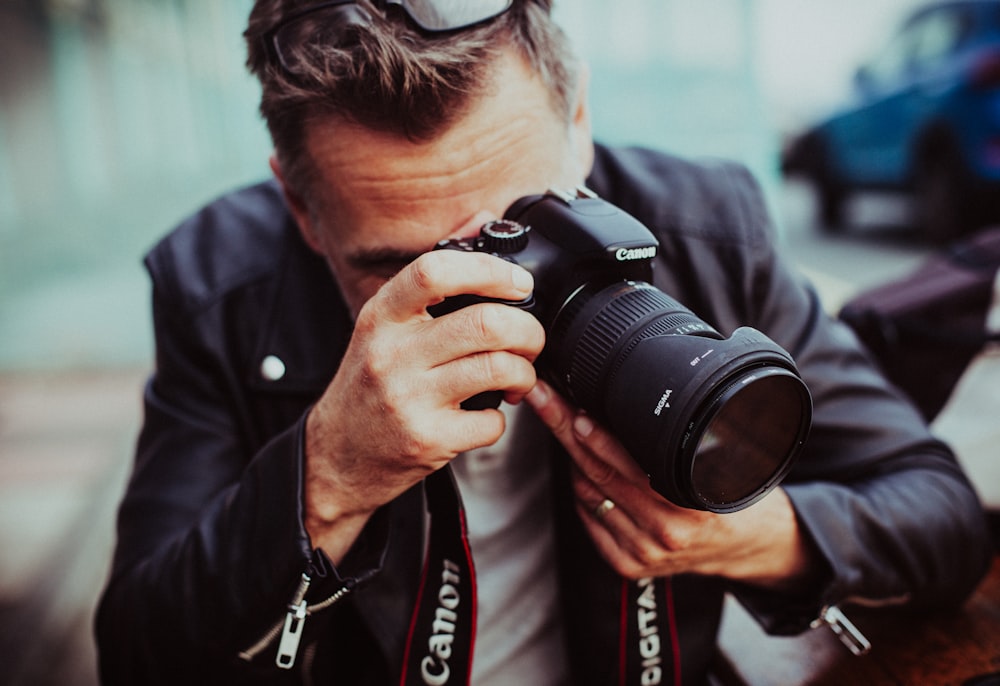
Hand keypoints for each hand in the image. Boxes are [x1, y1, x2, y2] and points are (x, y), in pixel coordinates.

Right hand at [304, 247, 544, 561]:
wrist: (338, 454)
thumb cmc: (369, 385)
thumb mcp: (383, 327)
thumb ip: (429, 283)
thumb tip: (478, 222)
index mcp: (381, 316)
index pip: (434, 271)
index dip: (488, 270)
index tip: (518, 281)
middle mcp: (391, 354)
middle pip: (484, 323)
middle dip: (527, 330)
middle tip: (530, 339)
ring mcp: (408, 399)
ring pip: (498, 369)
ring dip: (524, 372)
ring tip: (517, 376)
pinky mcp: (426, 439)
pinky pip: (492, 421)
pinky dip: (503, 418)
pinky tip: (488, 413)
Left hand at [526, 380, 818, 590]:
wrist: (747, 545)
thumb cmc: (730, 492)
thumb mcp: (717, 460)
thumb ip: (678, 439)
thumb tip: (636, 399)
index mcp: (690, 503)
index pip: (629, 464)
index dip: (597, 435)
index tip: (574, 410)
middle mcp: (664, 531)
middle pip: (597, 473)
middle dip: (565, 431)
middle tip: (545, 400)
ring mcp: (643, 552)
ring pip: (587, 493)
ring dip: (574, 459)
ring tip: (570, 426)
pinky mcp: (628, 564)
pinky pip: (588, 516)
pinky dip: (582, 489)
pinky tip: (586, 468)